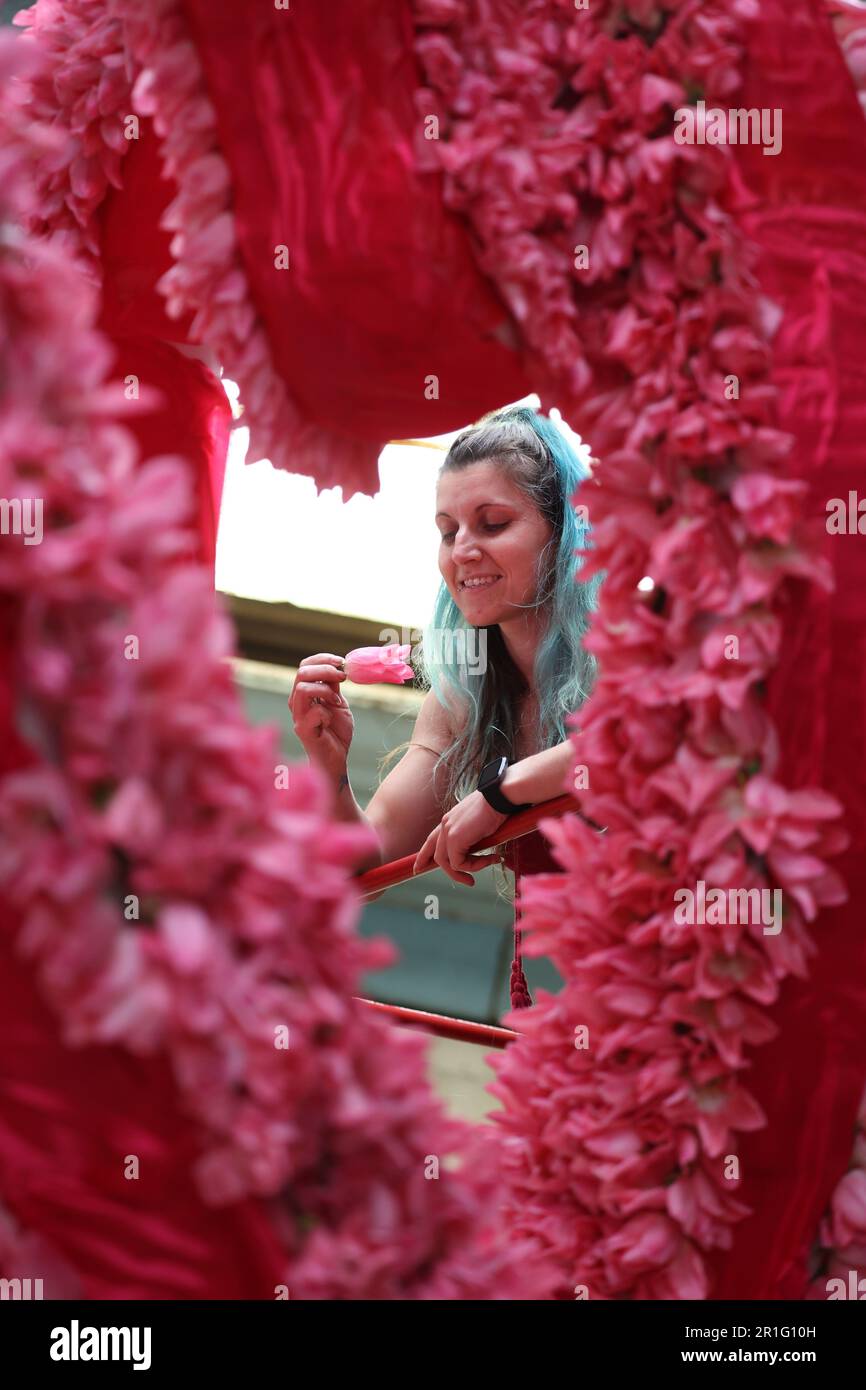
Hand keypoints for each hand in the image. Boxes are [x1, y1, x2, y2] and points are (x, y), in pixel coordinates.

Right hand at [289, 653, 353, 778]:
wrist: (336, 759)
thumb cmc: (335, 732)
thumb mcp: (338, 703)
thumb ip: (333, 686)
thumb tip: (337, 667)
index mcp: (303, 693)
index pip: (305, 665)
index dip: (323, 659)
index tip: (342, 662)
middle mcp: (297, 702)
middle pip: (302, 672)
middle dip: (326, 670)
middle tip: (342, 677)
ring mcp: (298, 716)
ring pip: (303, 689)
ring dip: (325, 690)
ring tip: (337, 700)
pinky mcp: (304, 730)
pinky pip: (313, 712)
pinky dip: (327, 712)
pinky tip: (331, 719)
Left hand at [412, 790, 508, 885]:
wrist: (500, 797)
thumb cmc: (496, 808)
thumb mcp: (479, 825)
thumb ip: (472, 839)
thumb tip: (476, 855)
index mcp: (449, 820)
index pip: (431, 841)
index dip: (424, 856)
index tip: (419, 868)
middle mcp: (445, 825)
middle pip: (437, 856)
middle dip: (451, 873)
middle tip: (469, 881)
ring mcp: (448, 832)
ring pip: (447, 863)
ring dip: (467, 871)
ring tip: (486, 867)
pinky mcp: (455, 839)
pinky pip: (459, 863)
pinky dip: (474, 866)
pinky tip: (489, 859)